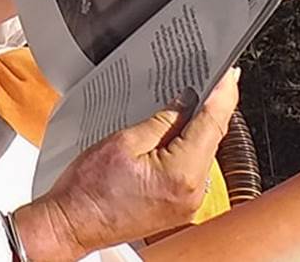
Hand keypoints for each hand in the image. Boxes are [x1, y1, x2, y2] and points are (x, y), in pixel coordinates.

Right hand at [12, 69, 241, 261]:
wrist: (71, 225)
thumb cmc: (87, 191)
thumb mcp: (124, 141)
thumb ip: (162, 120)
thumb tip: (186, 102)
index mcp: (181, 173)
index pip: (212, 124)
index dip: (222, 94)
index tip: (228, 74)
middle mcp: (191, 193)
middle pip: (211, 139)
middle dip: (207, 109)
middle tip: (204, 80)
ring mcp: (186, 204)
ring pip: (201, 154)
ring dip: (194, 129)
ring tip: (179, 107)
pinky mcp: (178, 207)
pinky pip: (190, 169)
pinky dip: (185, 149)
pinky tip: (172, 135)